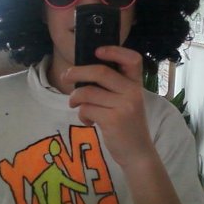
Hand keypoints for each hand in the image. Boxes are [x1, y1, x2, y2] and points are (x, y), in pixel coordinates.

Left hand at [61, 46, 156, 168]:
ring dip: (74, 98)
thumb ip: (114, 87)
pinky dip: (81, 114)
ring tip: (74, 104)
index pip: (132, 59)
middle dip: (77, 72)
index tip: (97, 51)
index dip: (114, 51)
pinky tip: (88, 121)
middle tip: (65, 77)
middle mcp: (132, 92)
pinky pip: (86, 109)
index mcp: (137, 84)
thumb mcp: (128, 101)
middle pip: (101, 72)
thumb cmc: (128, 125)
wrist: (138, 153)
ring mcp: (124, 106)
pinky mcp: (113, 120)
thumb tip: (83, 73)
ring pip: (88, 92)